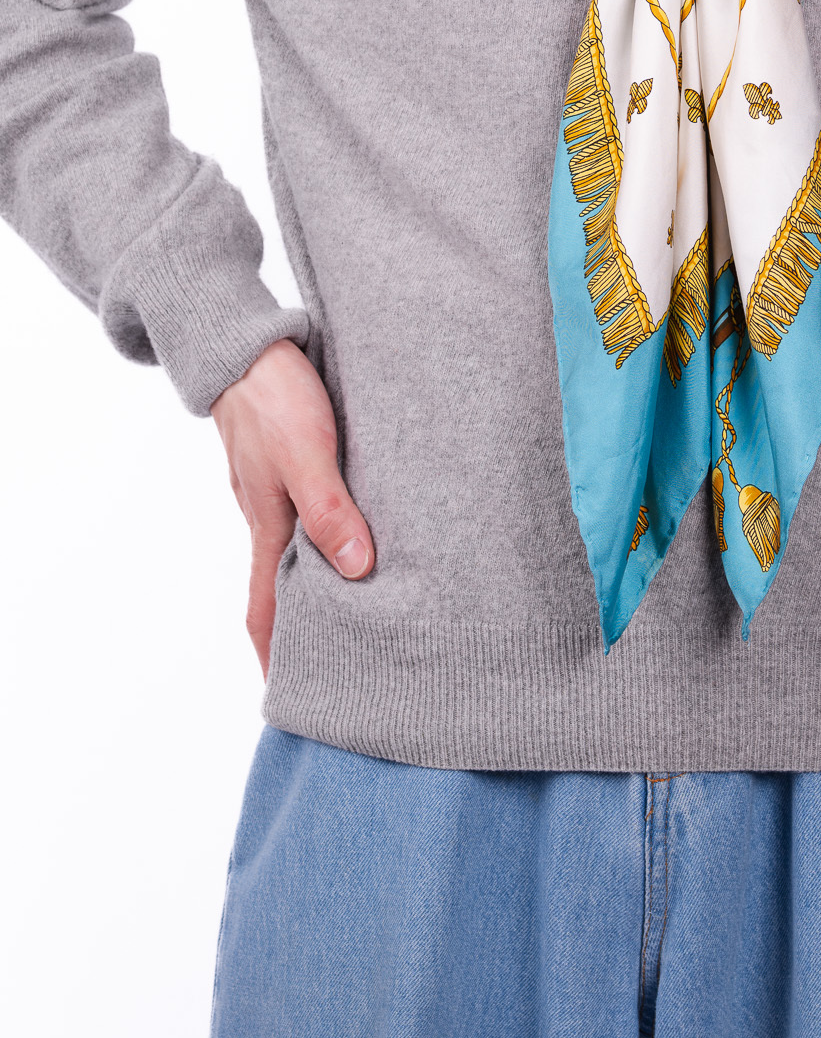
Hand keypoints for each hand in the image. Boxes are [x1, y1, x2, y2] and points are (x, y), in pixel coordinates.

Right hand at [210, 338, 373, 674]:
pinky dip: (329, 537)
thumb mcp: (306, 454)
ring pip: (299, 549)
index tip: (286, 697)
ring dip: (320, 582)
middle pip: (283, 588)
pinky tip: (356, 534)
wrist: (245, 340)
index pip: (264, 609)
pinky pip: (312, 512)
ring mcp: (277, 488)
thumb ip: (330, 509)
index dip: (274, 656)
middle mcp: (270, 514)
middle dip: (304, 630)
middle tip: (337, 664)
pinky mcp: (291, 461)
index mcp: (268, 524)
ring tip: (358, 607)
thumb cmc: (273, 394)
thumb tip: (356, 570)